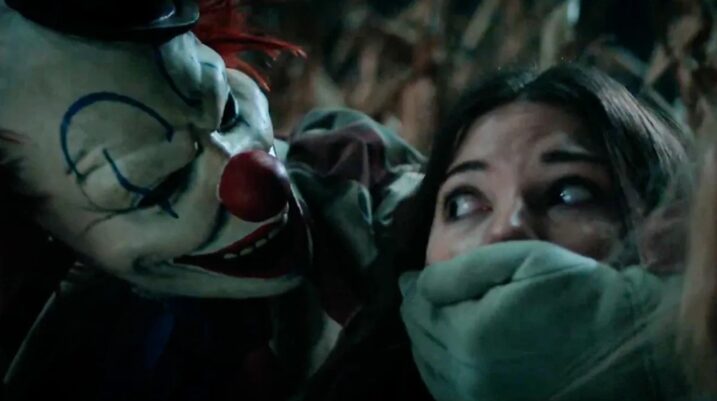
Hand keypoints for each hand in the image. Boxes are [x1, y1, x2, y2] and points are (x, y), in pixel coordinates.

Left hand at [400, 241, 665, 400]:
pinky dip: (441, 367)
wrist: (626, 346)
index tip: (410, 277)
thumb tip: (415, 283)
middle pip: (420, 338)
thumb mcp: (521, 262)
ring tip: (430, 318)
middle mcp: (467, 377)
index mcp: (469, 337)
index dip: (414, 288)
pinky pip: (449, 390)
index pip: (419, 308)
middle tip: (416, 293)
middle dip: (416, 312)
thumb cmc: (577, 294)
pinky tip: (449, 351)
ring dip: (425, 340)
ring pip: (430, 367)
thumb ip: (461, 272)